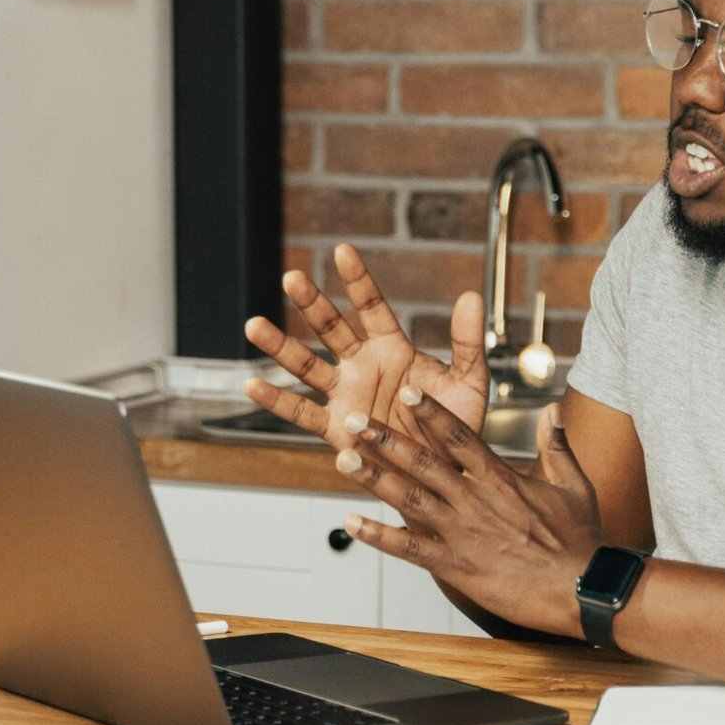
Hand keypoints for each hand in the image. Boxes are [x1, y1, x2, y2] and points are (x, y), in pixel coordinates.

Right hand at [243, 244, 487, 454]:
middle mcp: (363, 367)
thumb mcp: (469, 381)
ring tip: (254, 324)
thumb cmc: (455, 428)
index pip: (371, 307)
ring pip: (307, 366)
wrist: (444, 473)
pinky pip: (301, 412)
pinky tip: (252, 385)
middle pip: (331, 329)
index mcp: (393, 349)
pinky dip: (276, 401)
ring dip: (280, 347)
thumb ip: (467, 341)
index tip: (343, 250)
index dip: (357, 280)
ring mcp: (345, 396)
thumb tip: (472, 296)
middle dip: (311, 303)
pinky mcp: (335, 428)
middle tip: (293, 277)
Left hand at [336, 389, 603, 639]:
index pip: (459, 436)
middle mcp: (476, 499)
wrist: (583, 587)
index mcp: (501, 477)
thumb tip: (553, 411)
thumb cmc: (581, 540)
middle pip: (423, 461)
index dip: (430, 412)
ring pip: (409, 498)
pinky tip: (352, 523)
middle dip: (385, 438)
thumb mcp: (574, 484)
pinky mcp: (457, 566)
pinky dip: (379, 535)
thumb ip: (557, 445)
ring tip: (343, 457)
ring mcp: (463, 532)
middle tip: (354, 420)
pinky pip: (410, 548)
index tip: (406, 393)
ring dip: (374, 477)